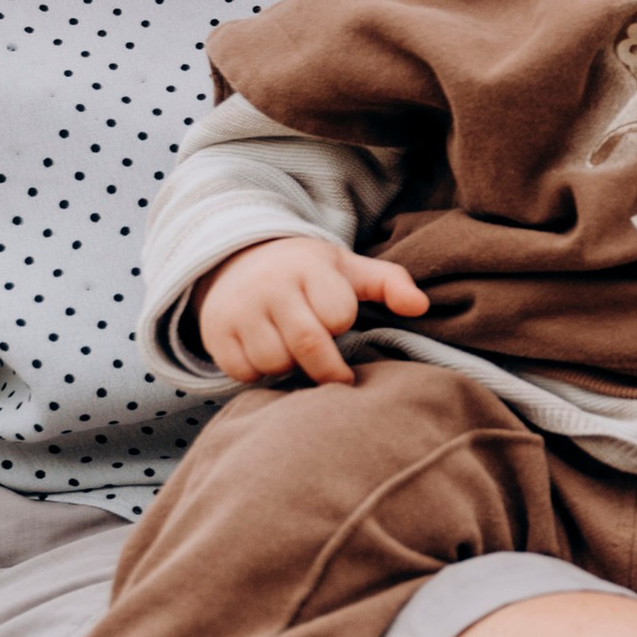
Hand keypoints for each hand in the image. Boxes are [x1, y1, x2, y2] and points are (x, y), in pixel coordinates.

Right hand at [196, 236, 428, 385]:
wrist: (236, 261)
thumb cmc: (307, 274)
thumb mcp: (348, 270)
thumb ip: (389, 284)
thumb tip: (421, 306)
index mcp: (307, 266)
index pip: (337, 314)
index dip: (341, 323)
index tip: (338, 322)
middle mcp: (268, 284)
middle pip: (308, 345)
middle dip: (327, 369)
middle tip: (336, 375)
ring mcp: (238, 309)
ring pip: (275, 362)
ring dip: (291, 368)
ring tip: (294, 351)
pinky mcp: (215, 332)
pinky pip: (245, 372)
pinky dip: (260, 373)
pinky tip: (266, 353)